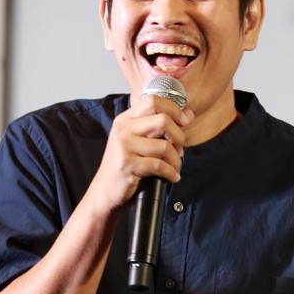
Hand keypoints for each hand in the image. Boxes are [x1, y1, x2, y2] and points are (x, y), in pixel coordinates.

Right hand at [91, 95, 193, 213]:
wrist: (105, 192)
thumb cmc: (125, 167)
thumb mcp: (138, 142)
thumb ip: (159, 128)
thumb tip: (188, 115)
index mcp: (126, 120)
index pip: (154, 101)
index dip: (174, 110)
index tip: (185, 122)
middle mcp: (123, 129)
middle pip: (163, 120)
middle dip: (179, 137)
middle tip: (180, 151)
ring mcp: (124, 146)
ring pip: (165, 146)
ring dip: (176, 160)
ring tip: (175, 167)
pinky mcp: (127, 164)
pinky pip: (159, 165)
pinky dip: (170, 173)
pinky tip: (172, 177)